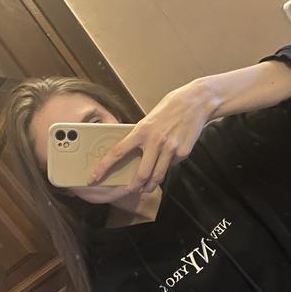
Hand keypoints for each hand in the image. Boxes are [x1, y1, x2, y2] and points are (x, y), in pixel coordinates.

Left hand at [86, 81, 215, 192]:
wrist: (196, 102)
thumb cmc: (170, 108)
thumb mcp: (150, 119)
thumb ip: (141, 136)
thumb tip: (134, 153)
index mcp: (141, 131)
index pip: (117, 152)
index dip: (103, 167)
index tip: (94, 177)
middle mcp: (155, 141)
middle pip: (141, 174)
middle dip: (134, 187)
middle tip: (130, 190)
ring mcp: (170, 148)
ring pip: (157, 176)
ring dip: (150, 186)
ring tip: (147, 189)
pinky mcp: (183, 153)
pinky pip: (171, 166)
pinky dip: (168, 166)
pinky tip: (170, 158)